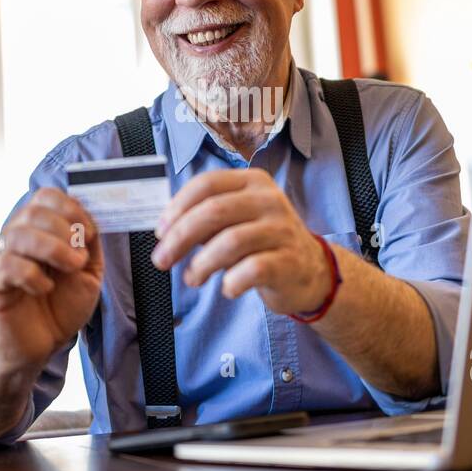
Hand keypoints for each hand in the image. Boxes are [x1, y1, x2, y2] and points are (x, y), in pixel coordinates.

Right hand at [0, 188, 102, 371]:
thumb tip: (92, 218)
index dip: (71, 208)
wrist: (36, 348)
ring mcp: (0, 259)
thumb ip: (90, 245)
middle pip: (33, 211)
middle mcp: (15, 238)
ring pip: (18, 234)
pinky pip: (6, 265)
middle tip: (79, 257)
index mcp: (39, 231)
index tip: (89, 233)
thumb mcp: (87, 274)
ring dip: (52, 248)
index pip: (45, 197)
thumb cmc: (58, 309)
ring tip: (71, 268)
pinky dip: (32, 274)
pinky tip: (44, 289)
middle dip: (64, 229)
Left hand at [151, 168, 329, 315]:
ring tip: (193, 278)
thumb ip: (206, 218)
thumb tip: (166, 229)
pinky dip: (231, 282)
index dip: (177, 207)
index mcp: (252, 182)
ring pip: (230, 242)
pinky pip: (252, 270)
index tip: (160, 232)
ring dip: (202, 264)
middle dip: (180, 238)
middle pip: (214, 211)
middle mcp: (269, 200)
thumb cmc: (263, 243)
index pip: (207, 184)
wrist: (310, 270)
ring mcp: (282, 229)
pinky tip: (227, 288)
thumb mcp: (237, 220)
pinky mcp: (290, 261)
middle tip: (162, 260)